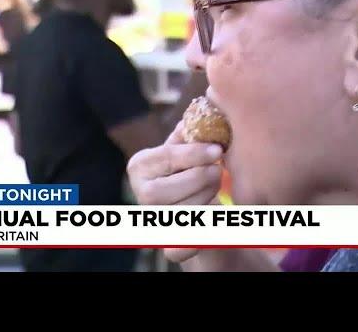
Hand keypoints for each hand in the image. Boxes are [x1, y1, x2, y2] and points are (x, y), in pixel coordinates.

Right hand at [127, 121, 223, 261]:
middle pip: (163, 191)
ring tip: (215, 189)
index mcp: (140, 165)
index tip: (218, 150)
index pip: (164, 158)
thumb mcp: (191, 147)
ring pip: (178, 214)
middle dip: (198, 179)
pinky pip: (181, 247)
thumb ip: (192, 131)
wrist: (204, 210)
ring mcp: (153, 223)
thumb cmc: (195, 170)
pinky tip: (215, 213)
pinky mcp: (170, 247)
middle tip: (217, 171)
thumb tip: (203, 110)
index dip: (192, 154)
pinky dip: (203, 231)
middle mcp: (140, 195)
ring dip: (206, 199)